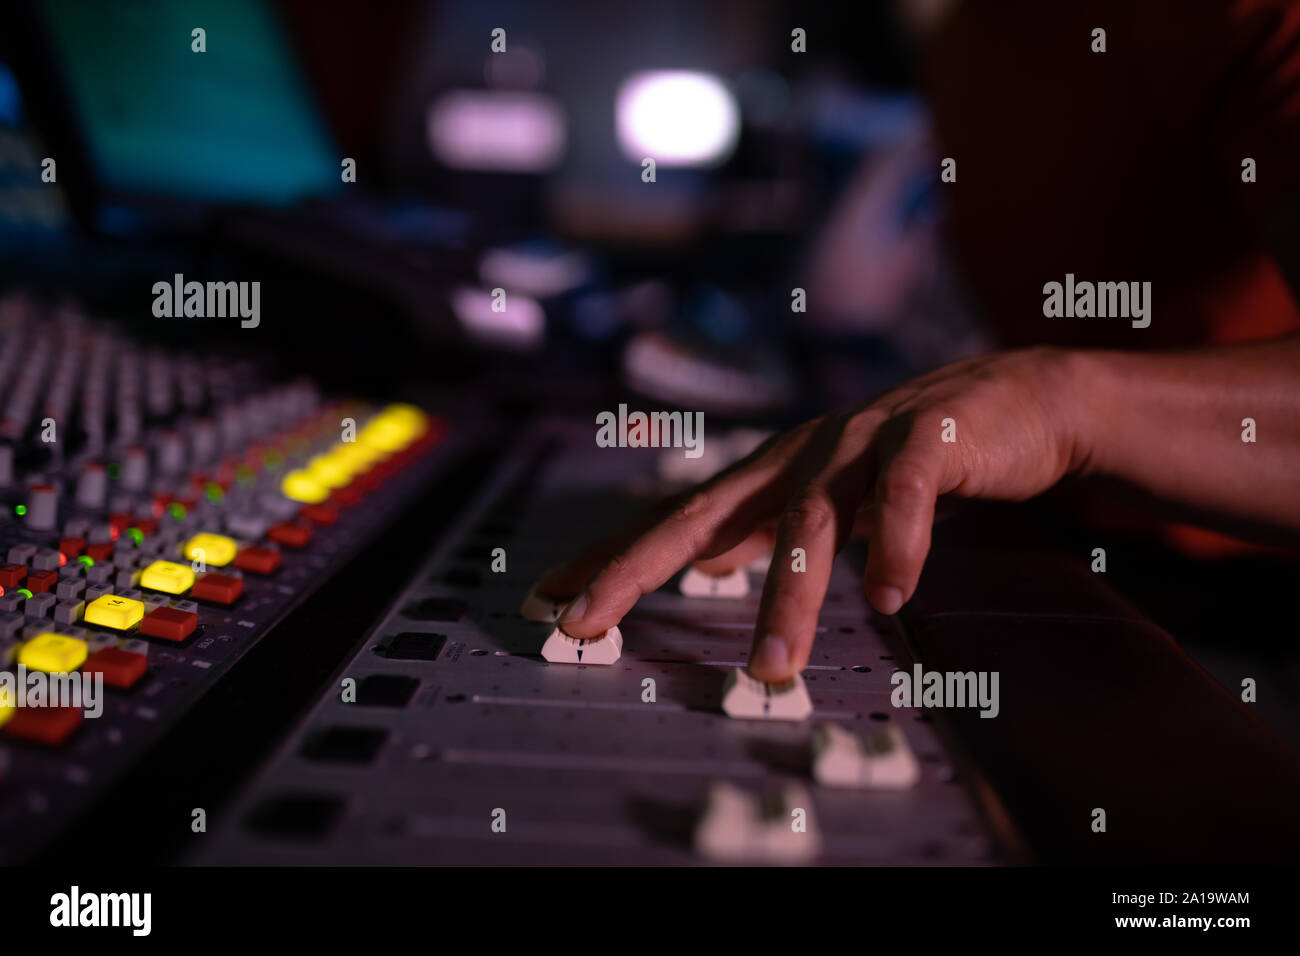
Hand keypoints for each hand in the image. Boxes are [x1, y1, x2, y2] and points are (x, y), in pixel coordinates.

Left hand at [538, 347, 1090, 681]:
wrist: (1021, 401)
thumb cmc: (916, 459)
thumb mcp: (829, 502)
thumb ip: (768, 528)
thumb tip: (706, 565)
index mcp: (771, 475)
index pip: (676, 521)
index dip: (612, 560)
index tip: (550, 601)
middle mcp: (801, 454)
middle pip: (703, 512)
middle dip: (637, 568)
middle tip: (587, 621)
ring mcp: (862, 440)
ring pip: (808, 518)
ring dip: (788, 595)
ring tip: (772, 665)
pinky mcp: (932, 436)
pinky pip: (908, 491)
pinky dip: (899, 543)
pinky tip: (892, 595)